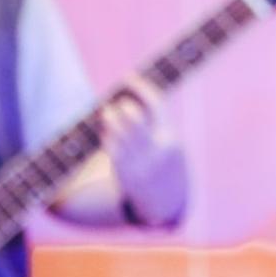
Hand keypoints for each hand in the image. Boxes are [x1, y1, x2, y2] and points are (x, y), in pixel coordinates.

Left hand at [96, 76, 184, 227]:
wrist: (164, 200)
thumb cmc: (166, 165)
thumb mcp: (170, 144)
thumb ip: (157, 124)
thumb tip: (134, 98)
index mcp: (170, 138)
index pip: (155, 104)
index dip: (140, 87)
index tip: (128, 76)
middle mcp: (154, 148)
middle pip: (132, 116)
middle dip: (122, 105)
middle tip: (115, 103)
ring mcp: (138, 160)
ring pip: (117, 129)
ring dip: (109, 116)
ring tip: (107, 113)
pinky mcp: (123, 170)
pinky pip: (110, 144)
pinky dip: (106, 132)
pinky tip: (106, 129)